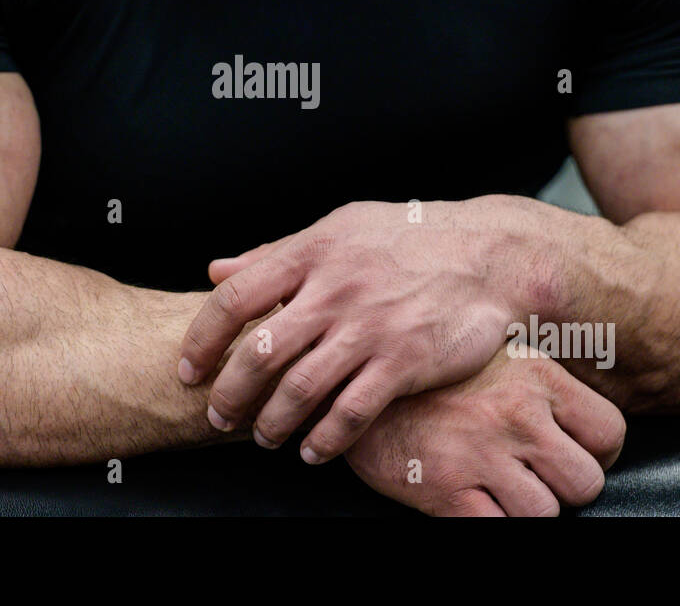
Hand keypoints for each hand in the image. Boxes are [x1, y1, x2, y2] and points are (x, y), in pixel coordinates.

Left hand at [178, 196, 563, 462]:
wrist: (489, 254)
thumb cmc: (407, 239)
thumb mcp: (338, 229)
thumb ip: (274, 253)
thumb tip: (214, 270)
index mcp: (312, 252)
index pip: (234, 297)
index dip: (202, 339)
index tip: (190, 369)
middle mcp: (335, 290)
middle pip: (259, 351)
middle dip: (230, 394)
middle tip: (218, 416)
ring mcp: (369, 328)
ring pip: (300, 388)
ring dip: (273, 423)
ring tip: (264, 437)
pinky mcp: (404, 362)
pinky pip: (351, 412)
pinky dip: (325, 439)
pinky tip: (313, 451)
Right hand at [345, 345, 625, 515]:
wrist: (355, 382)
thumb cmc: (432, 373)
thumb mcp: (494, 355)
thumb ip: (541, 384)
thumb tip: (583, 421)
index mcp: (535, 376)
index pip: (609, 432)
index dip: (597, 453)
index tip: (572, 453)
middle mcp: (515, 414)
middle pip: (585, 482)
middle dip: (563, 487)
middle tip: (535, 476)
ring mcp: (480, 453)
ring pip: (545, 514)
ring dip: (524, 508)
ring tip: (498, 486)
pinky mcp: (445, 489)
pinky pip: (497, 531)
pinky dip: (491, 523)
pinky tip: (474, 500)